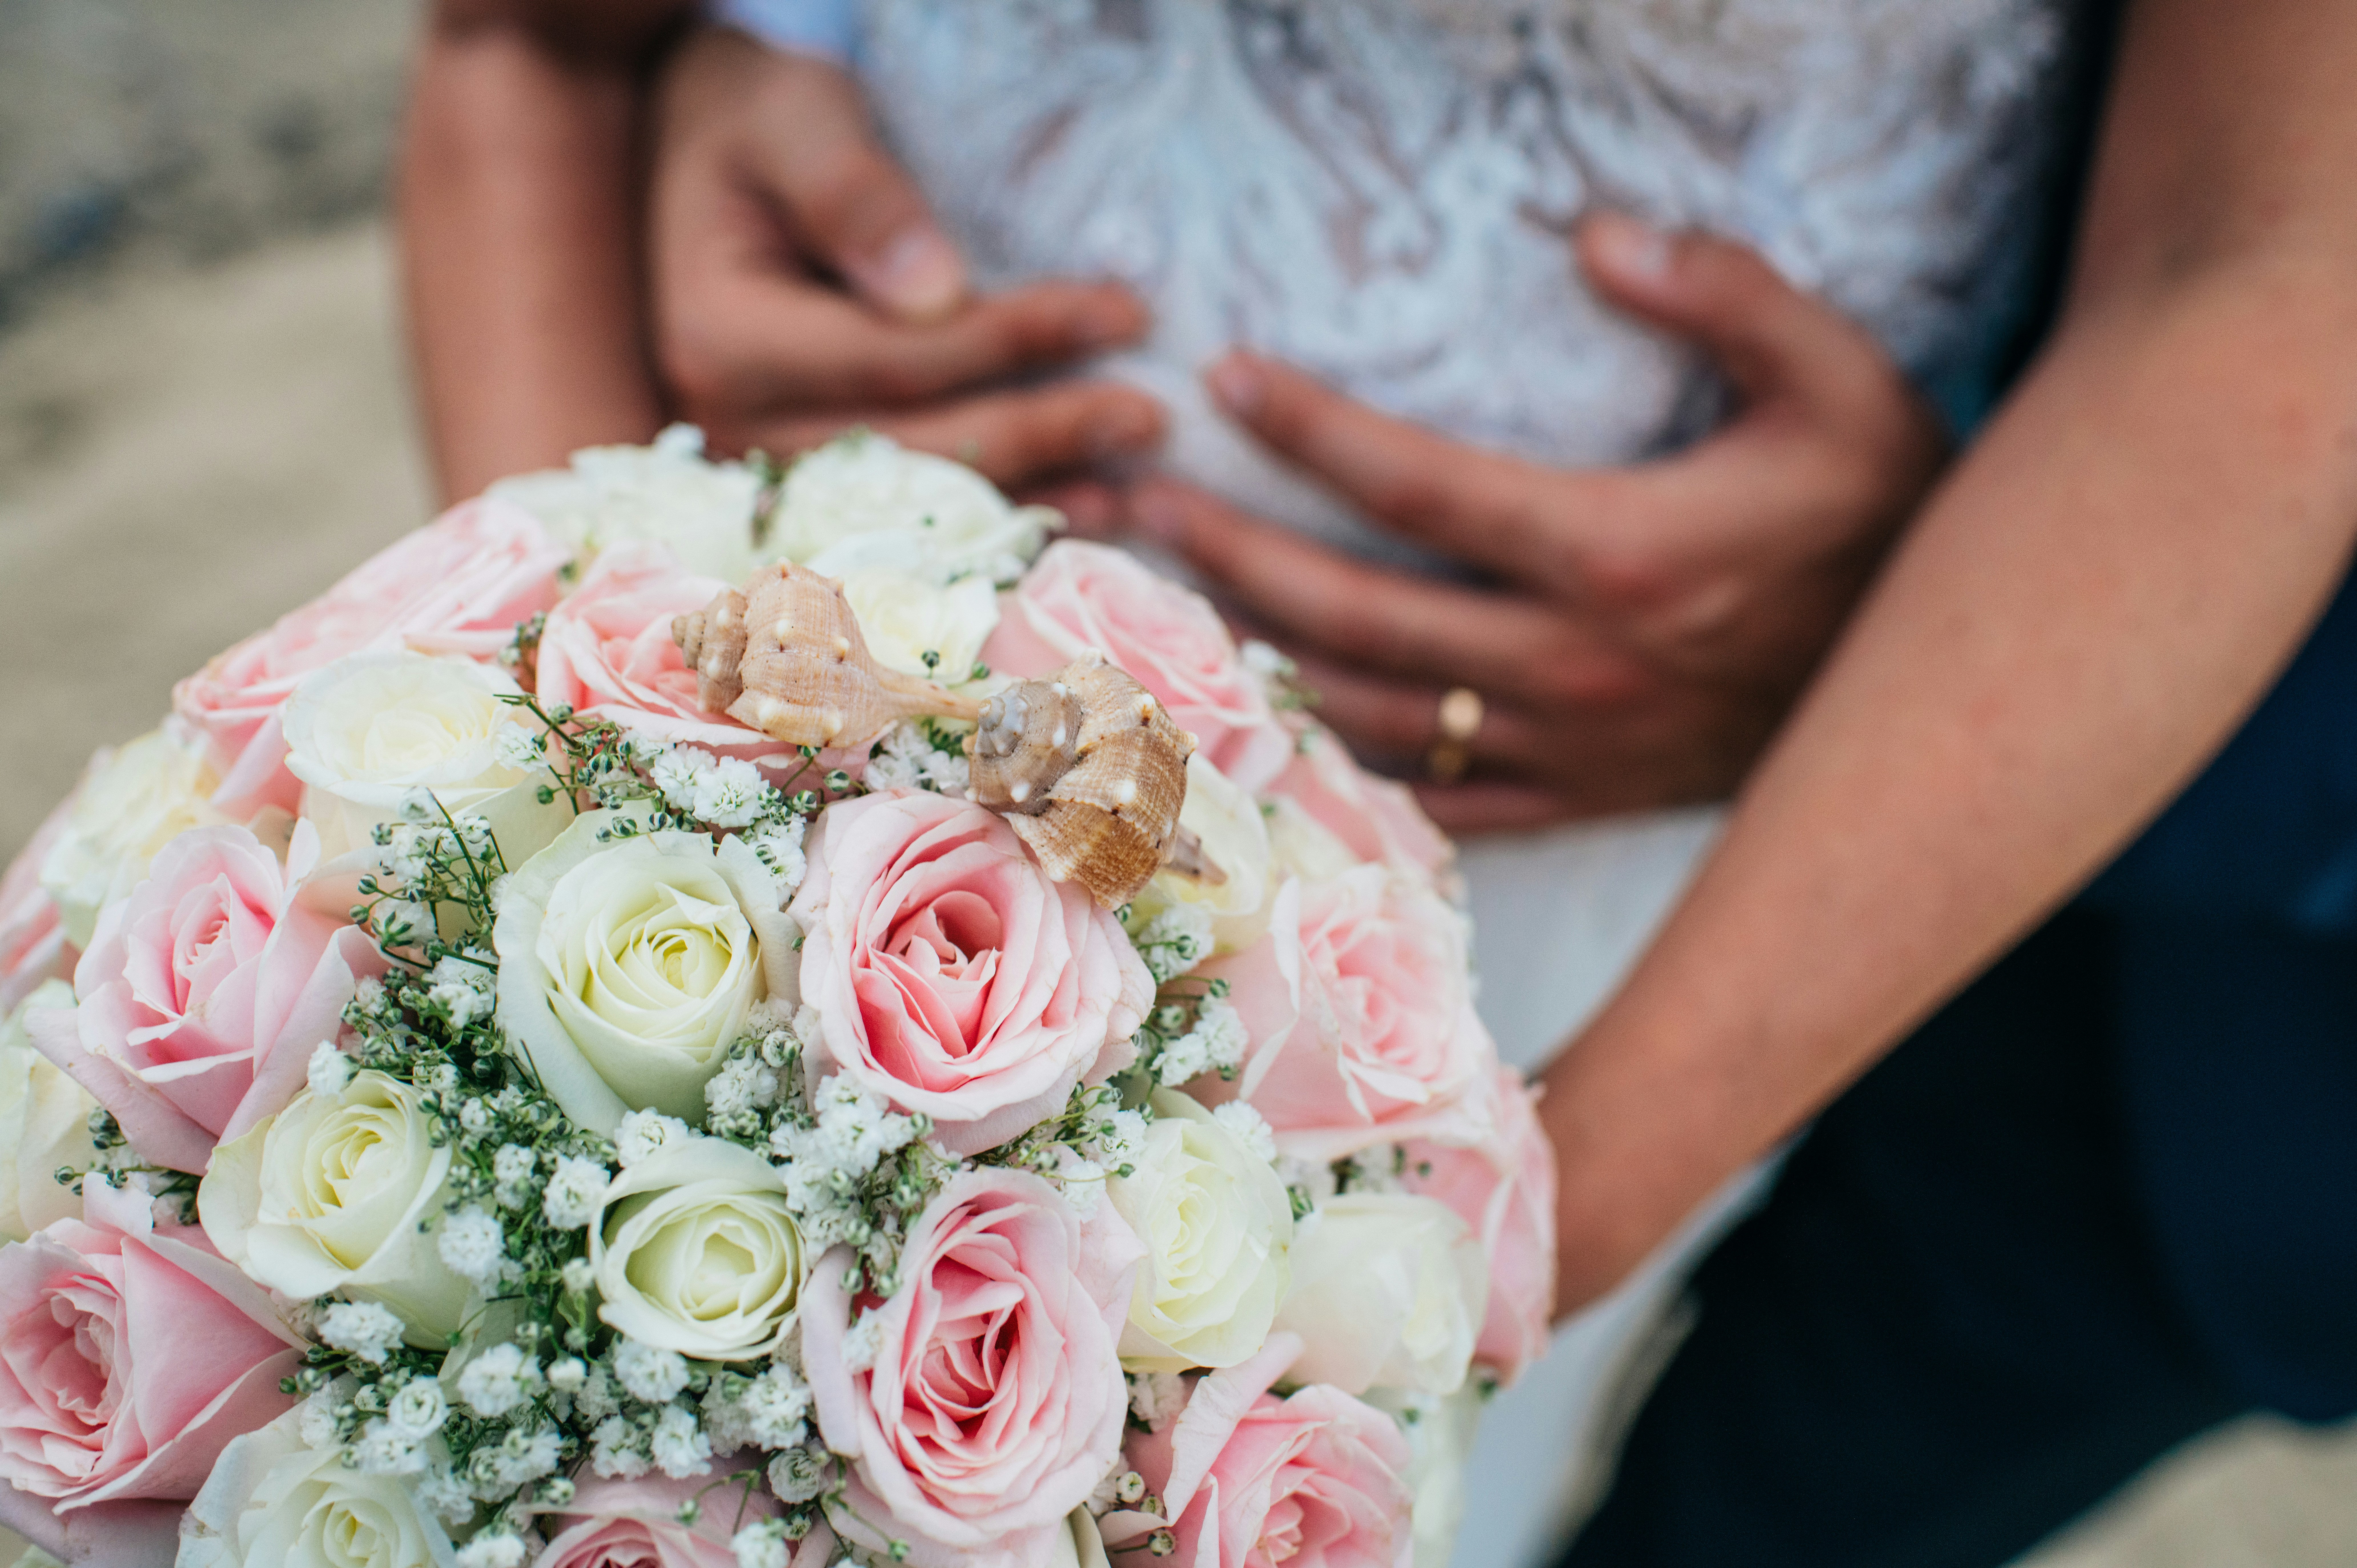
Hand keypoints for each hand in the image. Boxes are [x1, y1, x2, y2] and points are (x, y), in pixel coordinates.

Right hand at [648, 28, 1162, 515]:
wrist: (707, 160)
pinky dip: (1000, 513)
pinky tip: (1081, 513)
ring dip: (1033, 490)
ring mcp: (769, 464)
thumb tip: (935, 293)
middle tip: (1149, 416)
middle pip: (914, 444)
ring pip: (919, 499)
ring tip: (1136, 482)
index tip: (1118, 314)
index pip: (896, 358)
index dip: (1012, 343)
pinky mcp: (809, 479)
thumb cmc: (754, 125)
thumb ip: (853, 195)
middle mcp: (734, 425)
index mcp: (721, 340)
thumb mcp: (793, 119)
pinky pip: (912, 513)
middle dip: (1042, 429)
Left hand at [1129, 213, 1948, 831]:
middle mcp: (1574, 661)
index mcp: (1616, 550)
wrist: (1952, 677)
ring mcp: (1573, 743)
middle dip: (1230, 555)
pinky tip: (1271, 734)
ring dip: (1257, 660)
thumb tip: (1596, 234)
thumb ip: (1725, 294)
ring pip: (1371, 712)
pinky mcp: (1587, 793)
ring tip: (1162, 613)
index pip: (1414, 484)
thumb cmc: (1890, 510)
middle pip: (1354, 611)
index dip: (1306, 429)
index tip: (1220, 379)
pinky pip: (1439, 796)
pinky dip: (1347, 767)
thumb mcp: (1844, 378)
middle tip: (1135, 507)